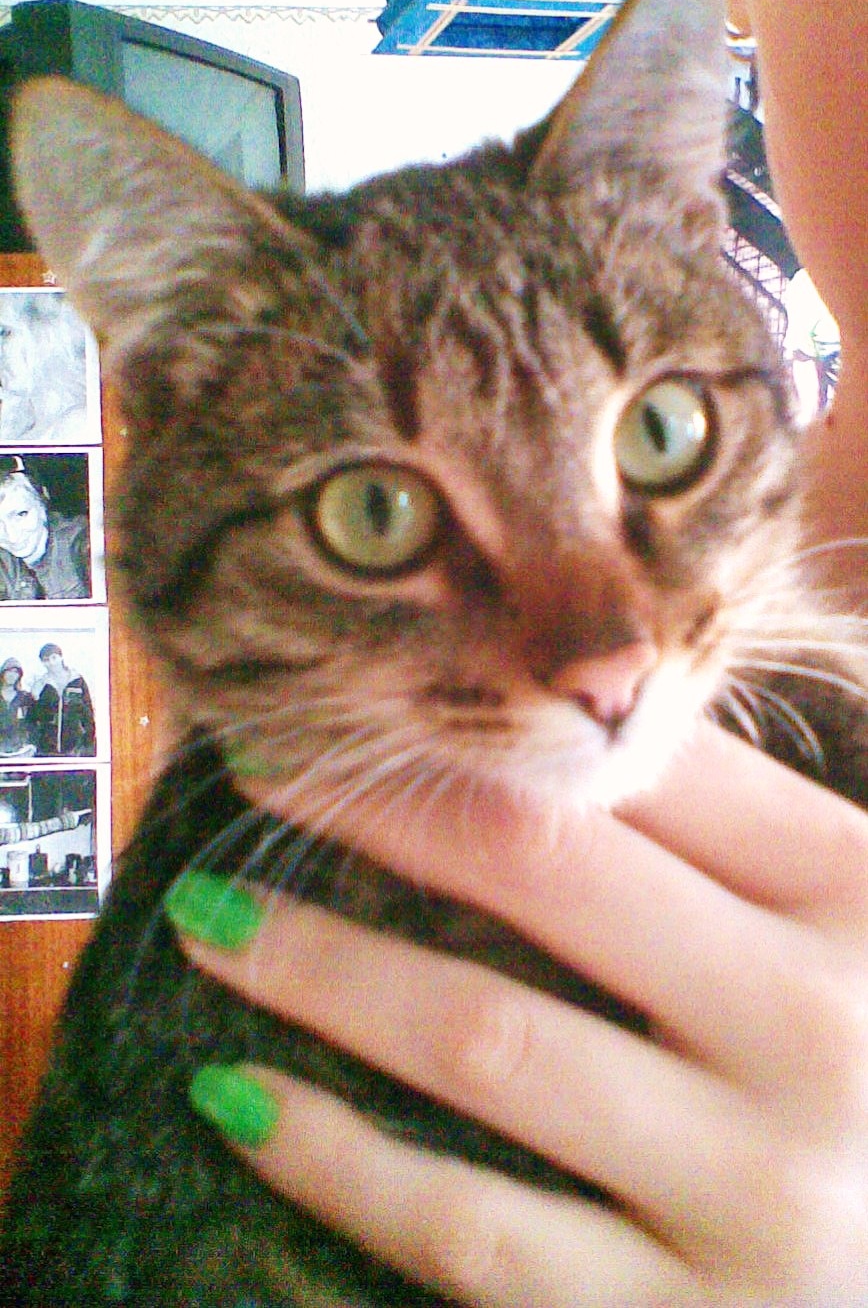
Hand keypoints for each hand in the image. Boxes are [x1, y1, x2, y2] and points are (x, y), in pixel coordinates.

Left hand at [168, 724, 867, 1306]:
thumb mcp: (860, 930)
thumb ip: (749, 842)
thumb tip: (573, 741)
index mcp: (860, 899)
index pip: (652, 769)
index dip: (506, 721)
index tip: (387, 702)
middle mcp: (816, 1027)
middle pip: (545, 870)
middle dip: (382, 808)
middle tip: (266, 772)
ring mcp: (755, 1186)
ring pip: (484, 1037)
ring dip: (319, 968)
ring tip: (210, 921)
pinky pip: (473, 1228)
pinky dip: (338, 1158)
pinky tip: (242, 1099)